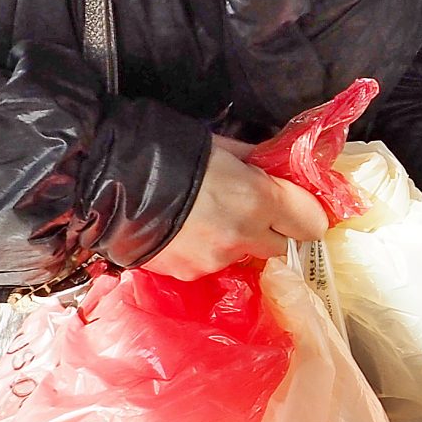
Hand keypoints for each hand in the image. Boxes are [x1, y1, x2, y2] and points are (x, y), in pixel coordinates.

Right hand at [143, 136, 331, 279]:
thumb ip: (258, 162)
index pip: (312, 223)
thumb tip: (276, 166)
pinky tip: (184, 231)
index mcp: (261, 199)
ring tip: (206, 217)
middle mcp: (245, 236)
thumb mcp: (224, 147)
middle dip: (273, 230)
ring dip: (236, 241)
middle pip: (282, 246)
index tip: (298, 207)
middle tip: (251, 210)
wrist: (109, 181)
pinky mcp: (189, 274)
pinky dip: (205, 251)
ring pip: (244, 256)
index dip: (306, 215)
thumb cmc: (170, 153)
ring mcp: (215, 261)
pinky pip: (211, 265)